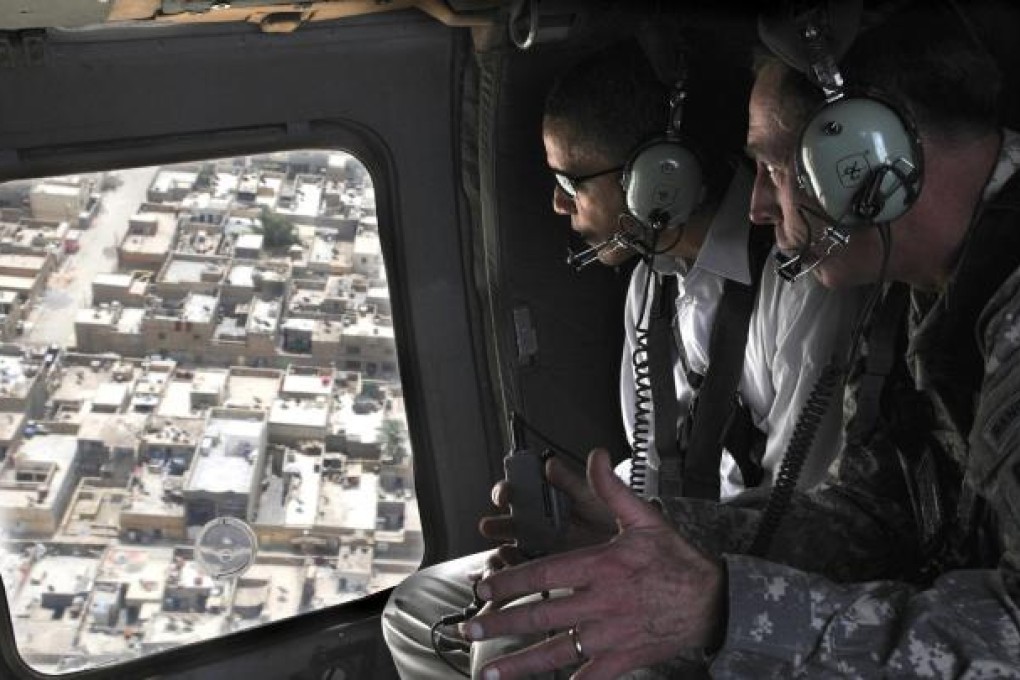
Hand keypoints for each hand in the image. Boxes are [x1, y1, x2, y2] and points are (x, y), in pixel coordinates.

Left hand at [464, 449, 725, 679]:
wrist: (714, 603)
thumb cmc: (676, 562)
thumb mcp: (645, 519)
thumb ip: (612, 490)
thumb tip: (595, 457)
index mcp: (601, 567)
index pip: (545, 573)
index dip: (510, 581)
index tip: (484, 587)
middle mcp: (602, 603)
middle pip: (542, 615)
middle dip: (501, 623)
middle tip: (470, 628)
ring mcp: (611, 635)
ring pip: (557, 651)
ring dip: (519, 664)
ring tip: (488, 673)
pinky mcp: (623, 659)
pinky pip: (588, 677)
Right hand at [478, 452, 615, 571]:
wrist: (639, 560)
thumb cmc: (617, 526)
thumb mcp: (597, 500)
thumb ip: (574, 483)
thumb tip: (552, 464)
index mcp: (551, 505)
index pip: (521, 495)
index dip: (507, 494)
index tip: (503, 497)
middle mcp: (544, 528)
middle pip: (511, 526)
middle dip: (499, 527)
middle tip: (491, 528)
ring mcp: (545, 554)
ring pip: (514, 554)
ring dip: (503, 556)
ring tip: (503, 555)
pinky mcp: (549, 580)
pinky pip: (525, 581)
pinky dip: (514, 583)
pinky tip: (511, 584)